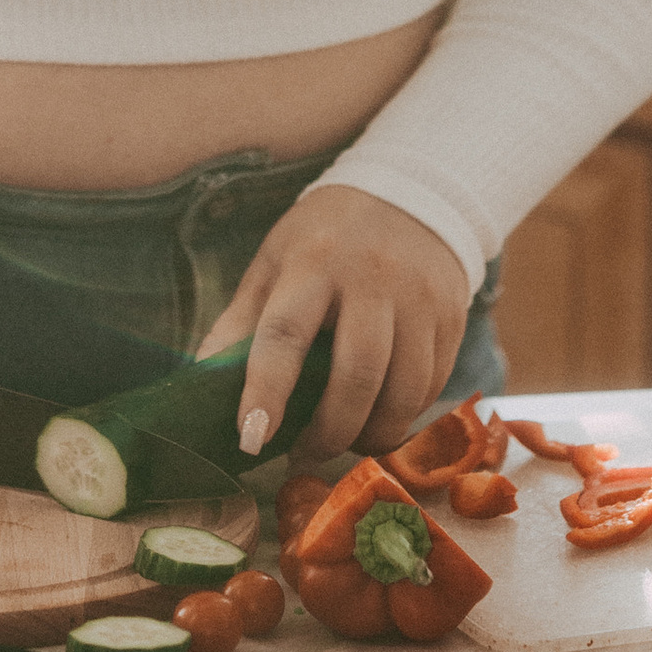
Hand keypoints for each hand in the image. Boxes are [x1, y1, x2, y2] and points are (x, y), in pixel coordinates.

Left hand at [197, 186, 473, 461]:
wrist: (411, 195)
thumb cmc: (325, 239)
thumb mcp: (274, 262)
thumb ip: (240, 322)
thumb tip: (200, 381)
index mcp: (313, 262)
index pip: (284, 333)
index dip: (265, 392)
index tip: (250, 441)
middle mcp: (372, 278)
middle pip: (356, 376)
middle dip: (328, 433)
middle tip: (303, 456)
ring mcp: (419, 299)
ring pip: (401, 393)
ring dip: (369, 436)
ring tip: (343, 443)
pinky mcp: (452, 318)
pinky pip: (430, 389)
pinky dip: (402, 417)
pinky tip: (378, 416)